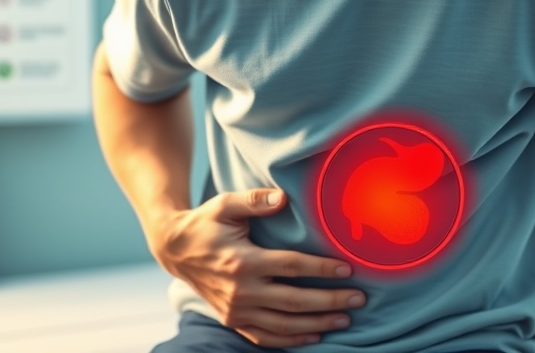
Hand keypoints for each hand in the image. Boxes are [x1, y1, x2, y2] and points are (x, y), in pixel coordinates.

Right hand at [148, 188, 365, 347]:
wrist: (175, 250)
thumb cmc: (205, 223)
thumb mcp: (225, 204)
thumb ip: (254, 200)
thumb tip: (283, 197)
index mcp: (242, 261)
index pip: (292, 266)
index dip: (322, 268)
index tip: (348, 269)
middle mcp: (241, 290)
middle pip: (295, 301)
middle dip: (330, 302)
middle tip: (359, 299)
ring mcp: (236, 310)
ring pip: (284, 324)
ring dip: (317, 324)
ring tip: (345, 319)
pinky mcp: (232, 320)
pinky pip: (265, 337)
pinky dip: (291, 341)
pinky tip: (314, 336)